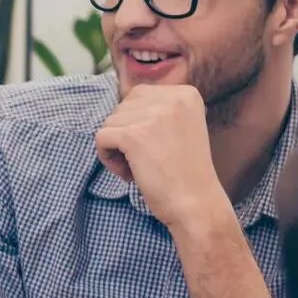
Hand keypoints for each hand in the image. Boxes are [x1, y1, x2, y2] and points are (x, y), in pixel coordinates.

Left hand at [92, 83, 230, 233]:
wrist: (196, 203)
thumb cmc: (184, 173)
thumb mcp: (179, 128)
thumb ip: (157, 112)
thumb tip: (122, 106)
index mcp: (186, 94)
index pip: (138, 96)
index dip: (137, 123)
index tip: (154, 146)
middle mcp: (172, 98)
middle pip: (122, 108)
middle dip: (125, 134)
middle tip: (146, 160)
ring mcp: (154, 114)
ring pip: (109, 123)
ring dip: (117, 148)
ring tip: (141, 168)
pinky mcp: (134, 134)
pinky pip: (101, 137)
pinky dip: (107, 158)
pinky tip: (128, 173)